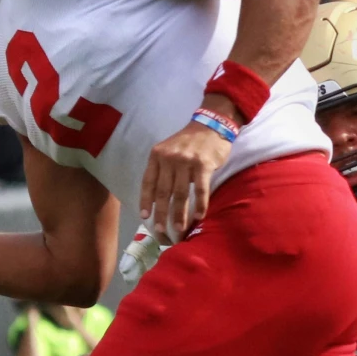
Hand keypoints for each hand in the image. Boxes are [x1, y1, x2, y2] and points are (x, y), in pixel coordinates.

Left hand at [140, 120, 231, 240]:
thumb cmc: (188, 142)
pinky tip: (198, 216)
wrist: (210, 126)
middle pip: (163, 191)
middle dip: (161, 213)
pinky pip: (200, 190)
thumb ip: (162, 169)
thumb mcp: (168, 150)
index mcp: (157, 155)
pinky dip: (200, 205)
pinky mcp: (203, 165)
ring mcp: (187, 161)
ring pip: (181, 194)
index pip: (148, 182)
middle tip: (161, 229)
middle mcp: (169, 158)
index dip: (146, 201)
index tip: (145, 216)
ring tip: (179, 228)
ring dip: (179, 214)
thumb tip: (157, 198)